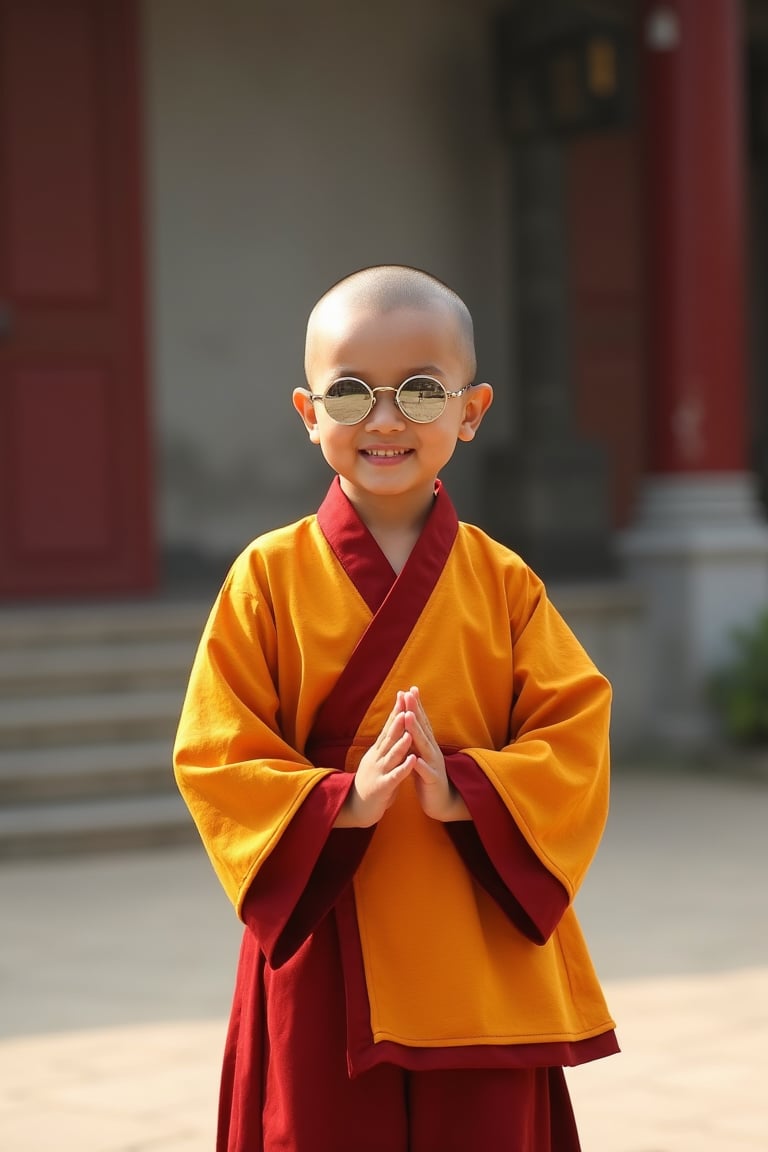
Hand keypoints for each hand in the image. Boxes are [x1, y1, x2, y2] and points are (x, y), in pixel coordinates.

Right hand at [334, 692, 415, 827]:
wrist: (356, 809)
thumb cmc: (371, 784)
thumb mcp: (379, 762)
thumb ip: (387, 748)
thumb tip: (396, 730)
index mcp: (378, 752)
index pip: (388, 728)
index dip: (396, 711)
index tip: (403, 695)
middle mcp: (377, 758)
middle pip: (389, 735)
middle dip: (398, 719)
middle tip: (405, 701)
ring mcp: (378, 772)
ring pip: (392, 754)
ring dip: (401, 741)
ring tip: (409, 729)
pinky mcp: (382, 787)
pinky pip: (395, 776)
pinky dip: (403, 767)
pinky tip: (412, 760)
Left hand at [403, 686, 469, 821]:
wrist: (441, 802)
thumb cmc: (427, 776)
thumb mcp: (420, 754)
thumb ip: (416, 739)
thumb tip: (408, 720)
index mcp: (427, 745)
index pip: (421, 722)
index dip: (415, 706)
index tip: (409, 690)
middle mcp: (432, 751)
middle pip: (423, 728)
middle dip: (415, 711)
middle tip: (408, 694)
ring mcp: (434, 765)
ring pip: (424, 746)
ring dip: (416, 731)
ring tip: (408, 717)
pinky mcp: (433, 781)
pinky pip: (426, 773)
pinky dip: (420, 766)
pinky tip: (415, 760)